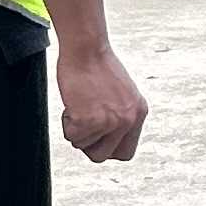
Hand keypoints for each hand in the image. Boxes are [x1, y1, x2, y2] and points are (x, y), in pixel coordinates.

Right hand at [56, 38, 148, 161]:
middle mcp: (127, 120)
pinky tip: (73, 104)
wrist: (86, 49)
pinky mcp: (89, 120)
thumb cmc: (98, 66)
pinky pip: (71, 136)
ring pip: (83, 146)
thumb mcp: (122, 94)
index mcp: (139, 113)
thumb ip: (121, 116)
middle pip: (102, 155)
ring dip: (76, 129)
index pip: (125, 152)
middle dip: (88, 144)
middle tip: (82, 124)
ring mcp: (109, 121)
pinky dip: (66, 123)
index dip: (107, 149)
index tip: (97, 139)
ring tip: (79, 105)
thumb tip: (109, 138)